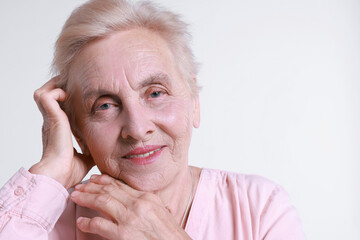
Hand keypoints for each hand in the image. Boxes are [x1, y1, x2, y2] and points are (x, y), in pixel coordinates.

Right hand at [29, 77, 93, 188]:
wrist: (59, 176)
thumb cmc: (68, 172)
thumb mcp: (85, 158)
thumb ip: (92, 151)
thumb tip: (104, 152)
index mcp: (57, 132)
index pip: (58, 111)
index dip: (66, 103)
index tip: (80, 99)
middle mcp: (51, 124)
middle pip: (48, 99)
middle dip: (60, 90)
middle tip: (74, 89)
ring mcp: (49, 120)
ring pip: (43, 94)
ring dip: (55, 87)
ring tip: (69, 89)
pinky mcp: (51, 119)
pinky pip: (46, 96)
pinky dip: (56, 92)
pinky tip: (67, 96)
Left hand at [71, 174, 191, 239]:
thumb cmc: (170, 235)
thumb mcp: (162, 213)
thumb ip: (148, 204)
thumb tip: (138, 200)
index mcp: (147, 197)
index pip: (121, 185)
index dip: (105, 180)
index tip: (95, 178)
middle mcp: (137, 204)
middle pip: (109, 190)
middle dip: (92, 186)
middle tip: (80, 186)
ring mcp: (129, 218)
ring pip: (102, 201)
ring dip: (86, 198)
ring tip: (75, 197)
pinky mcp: (122, 235)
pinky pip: (99, 225)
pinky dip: (88, 222)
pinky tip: (81, 222)